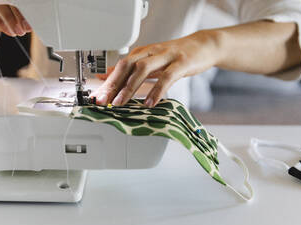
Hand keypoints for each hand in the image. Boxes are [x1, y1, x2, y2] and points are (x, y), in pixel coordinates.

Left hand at [91, 31, 221, 107]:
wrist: (203, 46)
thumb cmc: (175, 56)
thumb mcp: (151, 61)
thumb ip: (131, 70)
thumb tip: (108, 77)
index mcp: (142, 53)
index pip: (120, 66)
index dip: (107, 81)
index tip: (97, 96)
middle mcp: (151, 53)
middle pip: (127, 65)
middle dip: (113, 84)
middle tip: (104, 100)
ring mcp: (166, 57)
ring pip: (143, 69)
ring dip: (130, 87)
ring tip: (121, 103)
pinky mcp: (181, 63)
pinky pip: (167, 77)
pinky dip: (157, 90)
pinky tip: (150, 103)